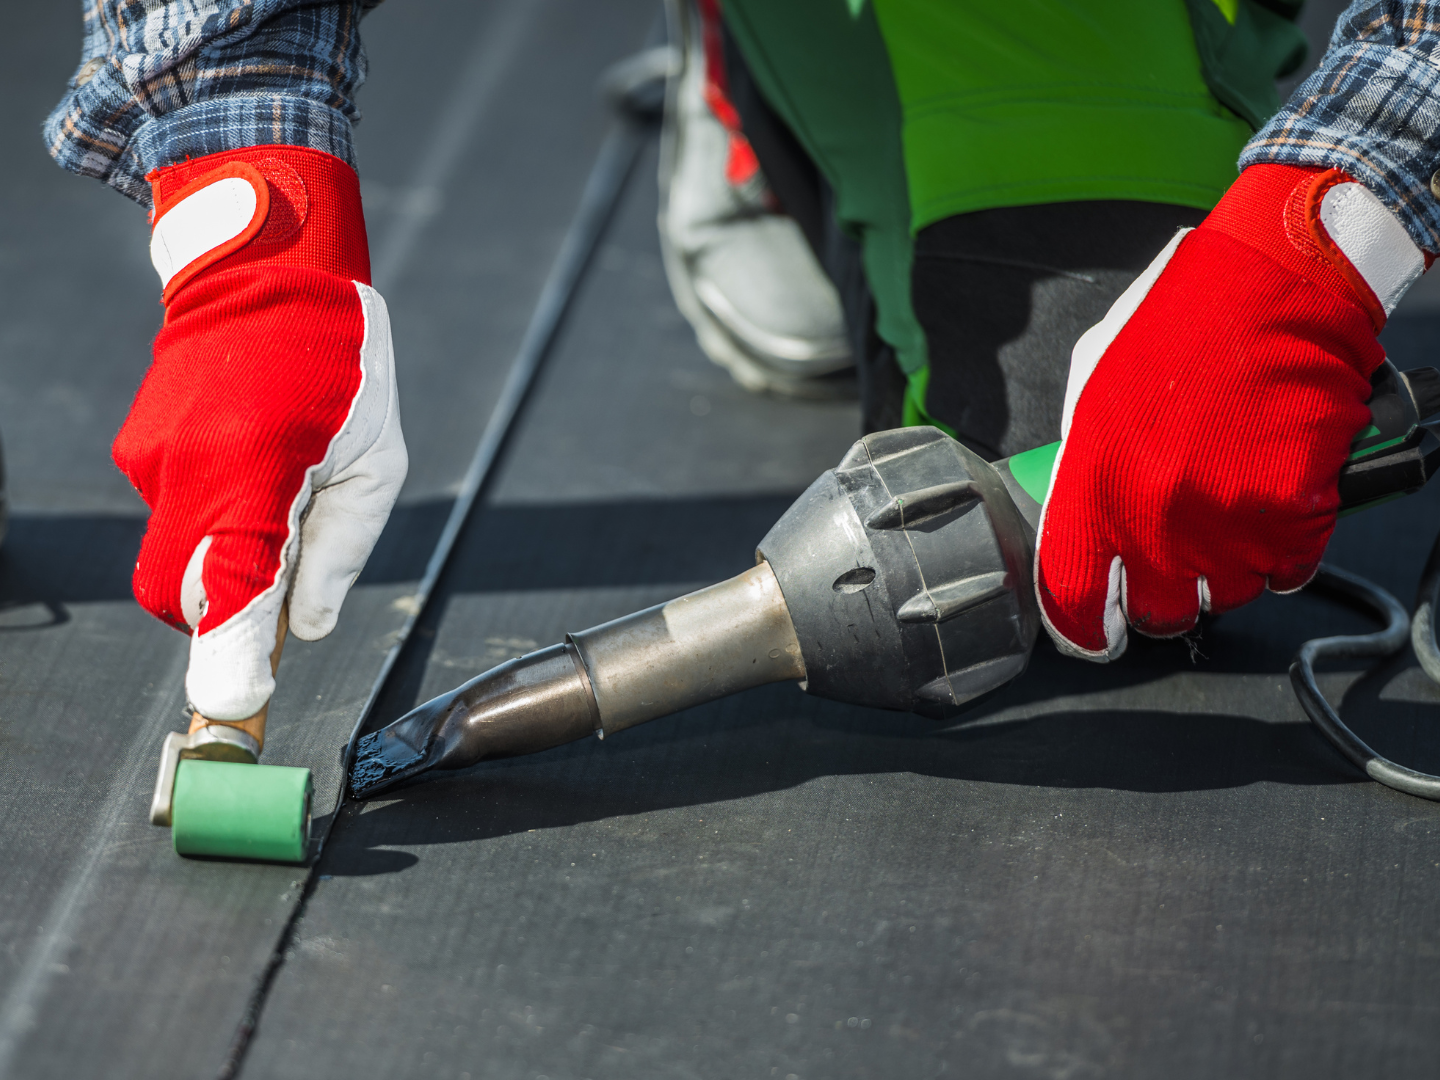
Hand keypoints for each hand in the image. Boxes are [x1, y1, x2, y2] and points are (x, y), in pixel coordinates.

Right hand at [115, 147, 406, 717]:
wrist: (264, 269)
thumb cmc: (341, 361)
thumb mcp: (377, 463)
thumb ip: (341, 552)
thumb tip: (306, 628)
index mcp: (256, 470)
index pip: (231, 591)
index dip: (230, 662)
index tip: (234, 714)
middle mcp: (187, 470)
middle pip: (187, 598)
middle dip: (229, 622)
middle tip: (283, 599)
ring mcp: (151, 462)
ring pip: (176, 563)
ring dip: (227, 567)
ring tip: (284, 502)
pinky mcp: (138, 452)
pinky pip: (175, 518)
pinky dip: (214, 524)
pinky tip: (255, 470)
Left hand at [1036, 163, 1426, 659]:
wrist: (1274, 287)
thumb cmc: (1179, 326)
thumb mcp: (1094, 392)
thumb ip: (1084, 467)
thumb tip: (1082, 517)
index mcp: (1091, 488)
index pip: (1074, 600)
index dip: (1086, 629)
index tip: (1096, 635)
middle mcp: (1153, 520)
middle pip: (1157, 614)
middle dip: (1164, 598)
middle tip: (1174, 562)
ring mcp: (1226, 526)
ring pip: (1224, 598)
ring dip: (1225, 570)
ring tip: (1228, 512)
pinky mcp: (1293, 519)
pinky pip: (1286, 573)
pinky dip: (1281, 552)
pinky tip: (1272, 505)